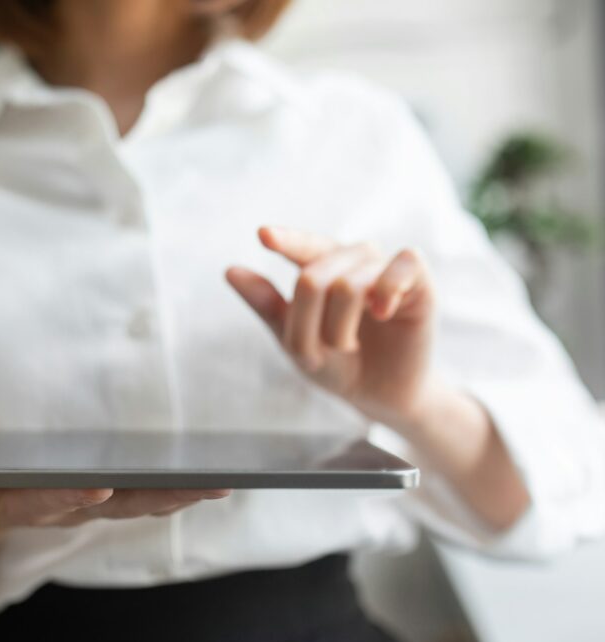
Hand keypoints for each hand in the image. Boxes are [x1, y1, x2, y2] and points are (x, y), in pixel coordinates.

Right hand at [0, 487, 231, 530]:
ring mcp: (87, 506)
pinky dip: (176, 488)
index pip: (44, 501)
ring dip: (177, 493)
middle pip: (112, 505)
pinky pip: (144, 496)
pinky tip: (210, 478)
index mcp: (21, 504)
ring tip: (217, 480)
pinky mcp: (104, 497)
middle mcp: (63, 509)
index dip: (69, 496)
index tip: (97, 488)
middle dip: (155, 496)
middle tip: (196, 484)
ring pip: (137, 501)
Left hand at [226, 226, 435, 427]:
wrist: (378, 396)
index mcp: (321, 268)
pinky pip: (402, 264)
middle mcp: (353, 261)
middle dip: (307, 324)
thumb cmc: (336, 364)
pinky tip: (382, 311)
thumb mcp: (294, 339)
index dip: (286, 239)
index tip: (263, 235)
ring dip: (339, 326)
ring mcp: (385, 269)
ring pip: (350, 281)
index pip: (302, 246)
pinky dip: (387, 288)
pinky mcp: (420, 282)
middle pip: (315, 276)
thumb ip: (266, 304)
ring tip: (345, 345)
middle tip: (320, 351)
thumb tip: (230, 270)